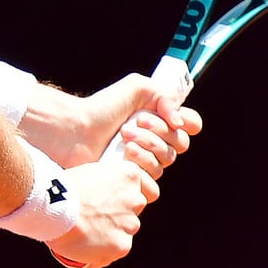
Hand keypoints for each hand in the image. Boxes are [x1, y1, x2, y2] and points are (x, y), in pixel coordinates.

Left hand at [22, 75, 202, 175]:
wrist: (75, 130)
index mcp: (160, 118)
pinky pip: (153, 180)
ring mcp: (144, 160)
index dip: (186, 122)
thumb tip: (179, 122)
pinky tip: (124, 157)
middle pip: (180, 144)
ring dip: (147, 147)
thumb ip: (166, 95)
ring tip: (123, 138)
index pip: (192, 125)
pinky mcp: (132, 178)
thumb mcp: (136, 88)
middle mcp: (155, 139)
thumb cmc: (102, 108)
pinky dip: (142, 164)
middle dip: (158, 132)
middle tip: (133, 124)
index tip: (171, 118)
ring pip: (166, 161)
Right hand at [48, 157, 157, 267]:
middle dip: (115, 216)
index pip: (136, 187)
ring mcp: (130, 224)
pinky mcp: (122, 245)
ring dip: (109, 234)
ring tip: (84, 232)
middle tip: (91, 217)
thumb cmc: (59, 186)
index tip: (101, 200)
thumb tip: (100, 197)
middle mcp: (136, 199)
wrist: (50, 206)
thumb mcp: (87, 173)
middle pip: (131, 211)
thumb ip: (103, 184)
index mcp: (129, 174)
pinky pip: (115, 250)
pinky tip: (84, 246)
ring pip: (124, 232)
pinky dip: (103, 251)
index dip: (118, 195)